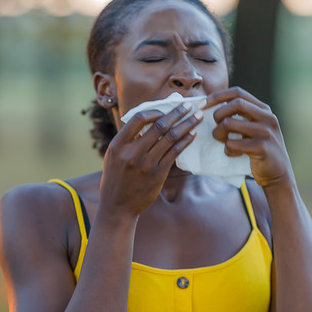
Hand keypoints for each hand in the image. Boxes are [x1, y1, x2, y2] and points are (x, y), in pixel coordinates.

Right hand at [100, 102, 202, 217]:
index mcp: (118, 145)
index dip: (154, 111)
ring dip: (187, 125)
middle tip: (190, 105)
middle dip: (178, 113)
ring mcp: (146, 164)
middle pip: (159, 126)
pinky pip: (175, 153)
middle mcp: (132, 153)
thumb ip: (127, 139)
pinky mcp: (158, 174)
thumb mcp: (113, 156)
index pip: (138, 119)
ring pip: (171, 138)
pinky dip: (185, 141)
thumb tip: (147, 121)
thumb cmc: (116, 178)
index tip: (165, 109)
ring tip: (198, 116)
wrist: (117, 206)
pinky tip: (192, 134)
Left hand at [204, 87, 294, 188]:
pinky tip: (232, 154)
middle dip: (218, 114)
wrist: (278, 174)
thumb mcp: (255, 128)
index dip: (217, 96)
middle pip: (235, 104)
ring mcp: (265, 132)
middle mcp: (267, 117)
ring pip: (230, 123)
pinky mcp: (262, 148)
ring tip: (221, 141)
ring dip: (218, 133)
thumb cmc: (260, 150)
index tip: (202, 105)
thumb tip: (212, 107)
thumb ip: (242, 117)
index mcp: (264, 110)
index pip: (238, 93)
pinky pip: (233, 144)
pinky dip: (227, 149)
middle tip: (214, 127)